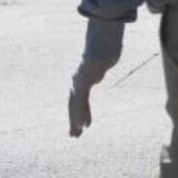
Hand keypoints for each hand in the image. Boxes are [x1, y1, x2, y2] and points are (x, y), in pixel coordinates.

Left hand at [68, 18, 124, 137]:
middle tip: (74, 135)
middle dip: (73, 120)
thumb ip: (98, 70)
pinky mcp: (82, 84)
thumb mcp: (101, 62)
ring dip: (75, 121)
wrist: (104, 42)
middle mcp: (76, 82)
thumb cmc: (104, 50)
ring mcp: (78, 83)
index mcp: (81, 79)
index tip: (82, 124)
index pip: (78, 99)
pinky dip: (81, 115)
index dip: (78, 112)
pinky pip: (81, 103)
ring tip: (77, 134)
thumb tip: (100, 74)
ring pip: (74, 106)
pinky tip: (84, 126)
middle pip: (73, 104)